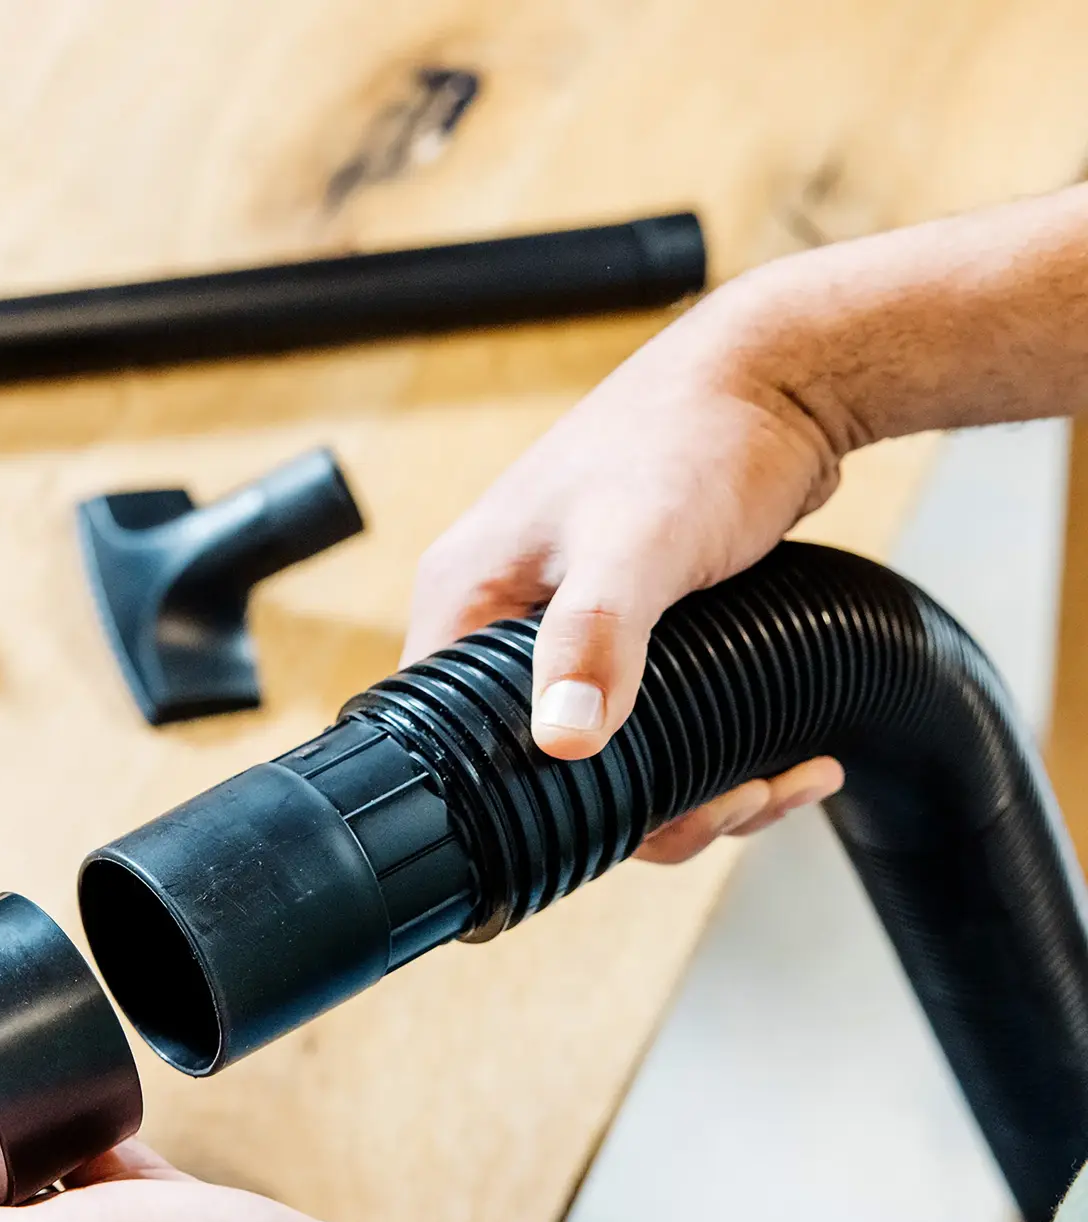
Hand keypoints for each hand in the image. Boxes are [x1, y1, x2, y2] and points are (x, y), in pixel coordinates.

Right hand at [403, 279, 845, 862]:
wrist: (782, 377)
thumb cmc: (693, 435)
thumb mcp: (638, 540)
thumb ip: (594, 638)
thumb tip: (562, 740)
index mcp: (466, 600)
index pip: (450, 741)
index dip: (520, 804)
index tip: (621, 826)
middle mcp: (505, 624)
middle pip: (540, 771)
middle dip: (643, 813)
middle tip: (726, 808)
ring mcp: (568, 633)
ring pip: (609, 763)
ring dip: (696, 796)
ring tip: (774, 788)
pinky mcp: (632, 639)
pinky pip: (659, 731)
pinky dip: (723, 761)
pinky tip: (789, 764)